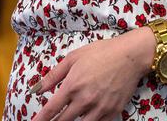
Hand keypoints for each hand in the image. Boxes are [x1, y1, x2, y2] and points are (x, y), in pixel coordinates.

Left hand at [31, 29, 152, 120]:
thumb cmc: (100, 53)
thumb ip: (53, 76)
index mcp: (72, 86)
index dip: (40, 119)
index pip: (51, 109)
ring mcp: (100, 108)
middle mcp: (85, 100)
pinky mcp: (113, 112)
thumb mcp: (72, 58)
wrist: (130, 56)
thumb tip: (36, 89)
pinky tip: (86, 119)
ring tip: (67, 119)